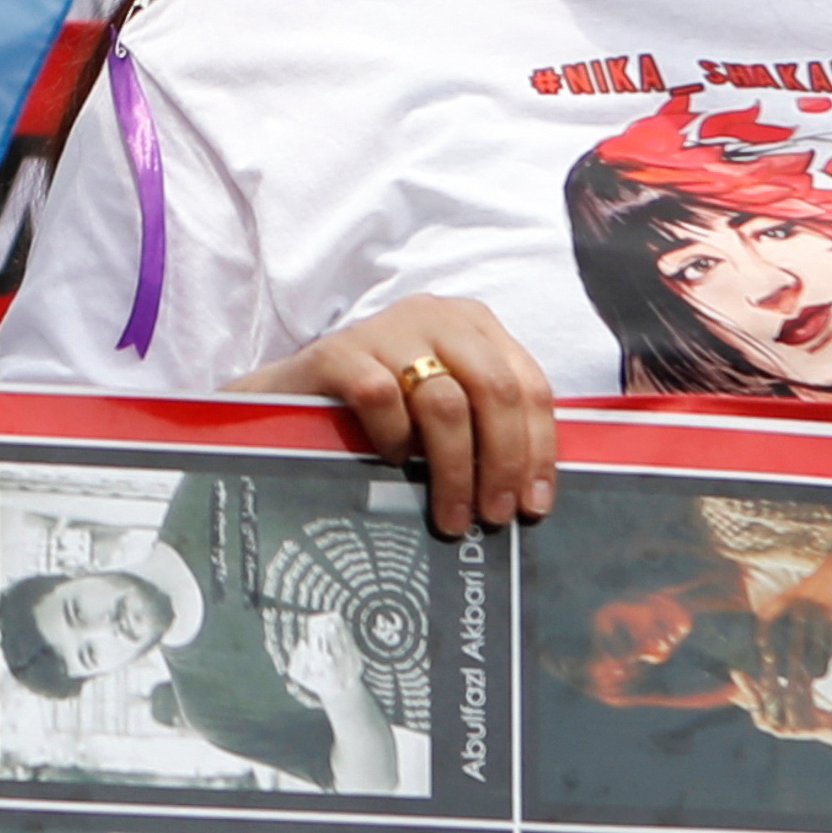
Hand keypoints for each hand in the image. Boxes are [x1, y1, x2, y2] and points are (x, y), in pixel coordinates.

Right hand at [233, 297, 551, 537]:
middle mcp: (435, 316)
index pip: (528, 384)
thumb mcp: (440, 399)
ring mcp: (386, 330)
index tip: (533, 503)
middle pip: (495, 390)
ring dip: (455, 471)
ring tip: (451, 515)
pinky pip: (382, 399)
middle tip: (494, 515)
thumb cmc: (380, 404)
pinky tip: (393, 462)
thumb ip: (483, 422)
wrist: (293, 391)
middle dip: (502, 462)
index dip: (538, 448)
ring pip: (446, 404)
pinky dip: (395, 439)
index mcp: (473, 325)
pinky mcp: (340, 352)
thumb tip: (527, 490)